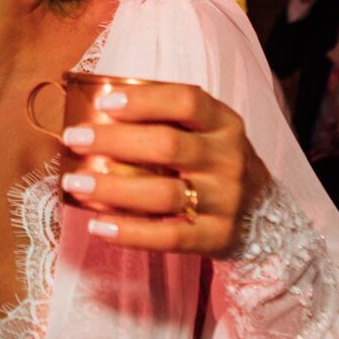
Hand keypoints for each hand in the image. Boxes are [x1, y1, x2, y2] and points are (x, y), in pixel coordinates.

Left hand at [59, 82, 269, 253]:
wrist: (264, 214)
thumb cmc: (214, 165)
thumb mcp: (207, 133)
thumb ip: (167, 122)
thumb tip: (96, 115)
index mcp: (225, 124)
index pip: (187, 101)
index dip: (144, 100)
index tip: (104, 103)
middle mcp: (228, 159)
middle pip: (167, 145)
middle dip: (113, 141)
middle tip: (73, 139)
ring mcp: (225, 201)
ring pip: (163, 194)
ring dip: (112, 189)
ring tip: (74, 184)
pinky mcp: (217, 237)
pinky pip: (168, 237)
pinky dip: (129, 233)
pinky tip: (98, 226)